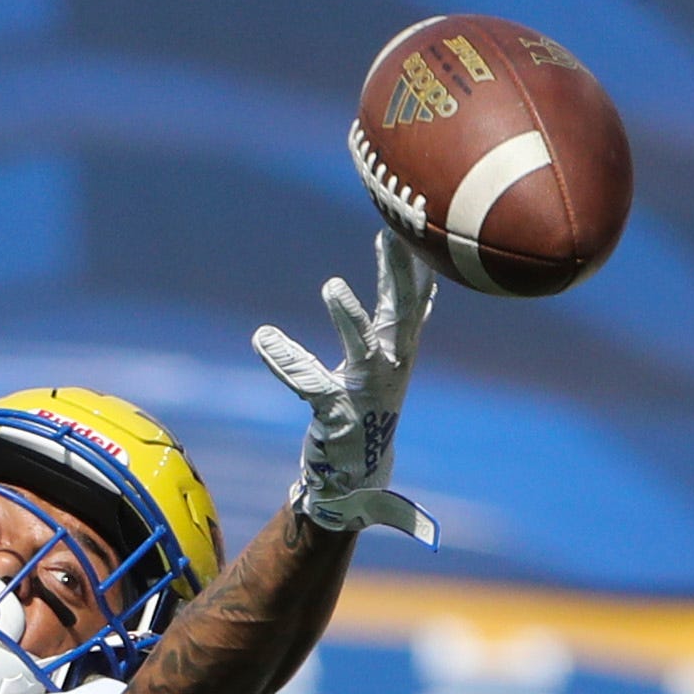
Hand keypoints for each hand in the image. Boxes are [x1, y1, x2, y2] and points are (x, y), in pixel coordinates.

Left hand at [253, 230, 437, 543]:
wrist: (357, 478)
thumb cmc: (369, 410)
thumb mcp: (392, 360)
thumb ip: (403, 320)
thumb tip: (431, 279)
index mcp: (400, 350)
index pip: (414, 297)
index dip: (416, 259)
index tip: (417, 214)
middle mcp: (390, 368)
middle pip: (400, 313)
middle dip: (397, 273)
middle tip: (392, 233)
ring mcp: (364, 392)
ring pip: (361, 349)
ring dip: (349, 318)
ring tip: (332, 286)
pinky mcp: (336, 415)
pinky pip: (308, 382)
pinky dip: (284, 359)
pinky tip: (263, 337)